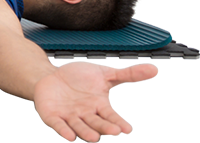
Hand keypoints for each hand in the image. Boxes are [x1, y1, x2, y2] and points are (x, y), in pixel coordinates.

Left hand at [33, 60, 158, 141]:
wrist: (50, 75)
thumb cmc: (78, 77)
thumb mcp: (103, 72)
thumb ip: (127, 73)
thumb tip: (153, 69)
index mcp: (99, 105)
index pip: (110, 116)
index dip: (118, 121)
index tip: (126, 128)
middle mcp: (85, 114)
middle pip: (96, 123)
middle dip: (105, 127)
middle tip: (113, 130)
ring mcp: (69, 116)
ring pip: (79, 126)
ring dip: (85, 132)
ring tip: (92, 137)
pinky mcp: (52, 115)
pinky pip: (58, 124)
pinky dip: (63, 129)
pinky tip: (68, 135)